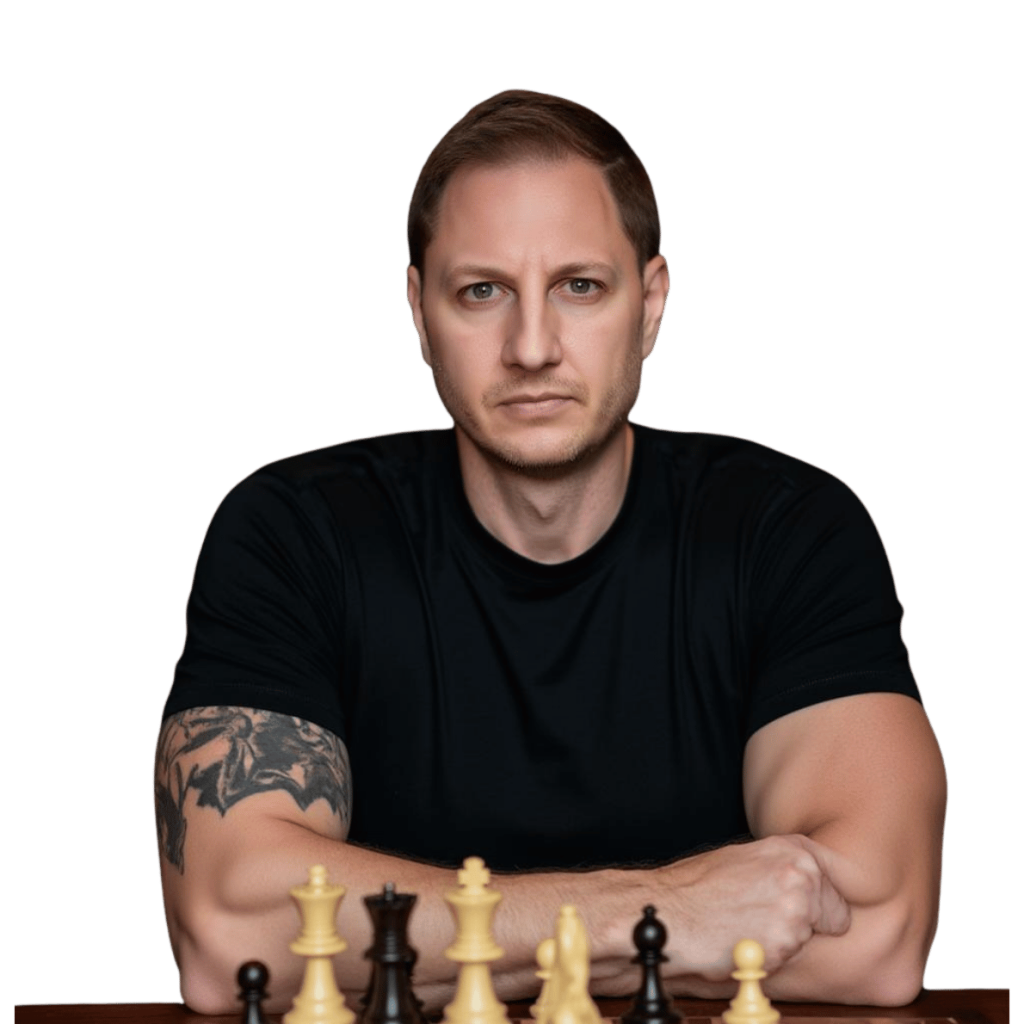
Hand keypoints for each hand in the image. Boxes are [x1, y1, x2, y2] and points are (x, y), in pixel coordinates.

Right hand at [656, 834, 850, 984]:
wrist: (671, 912)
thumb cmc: (698, 886)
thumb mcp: (745, 858)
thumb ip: (782, 867)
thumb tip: (809, 884)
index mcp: (793, 849)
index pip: (835, 883)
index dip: (819, 900)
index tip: (804, 904)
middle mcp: (801, 875)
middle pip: (835, 915)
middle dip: (809, 923)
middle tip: (766, 917)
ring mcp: (796, 909)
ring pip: (810, 938)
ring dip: (785, 939)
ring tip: (748, 925)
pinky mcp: (785, 943)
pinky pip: (790, 957)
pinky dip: (771, 956)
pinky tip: (744, 940)